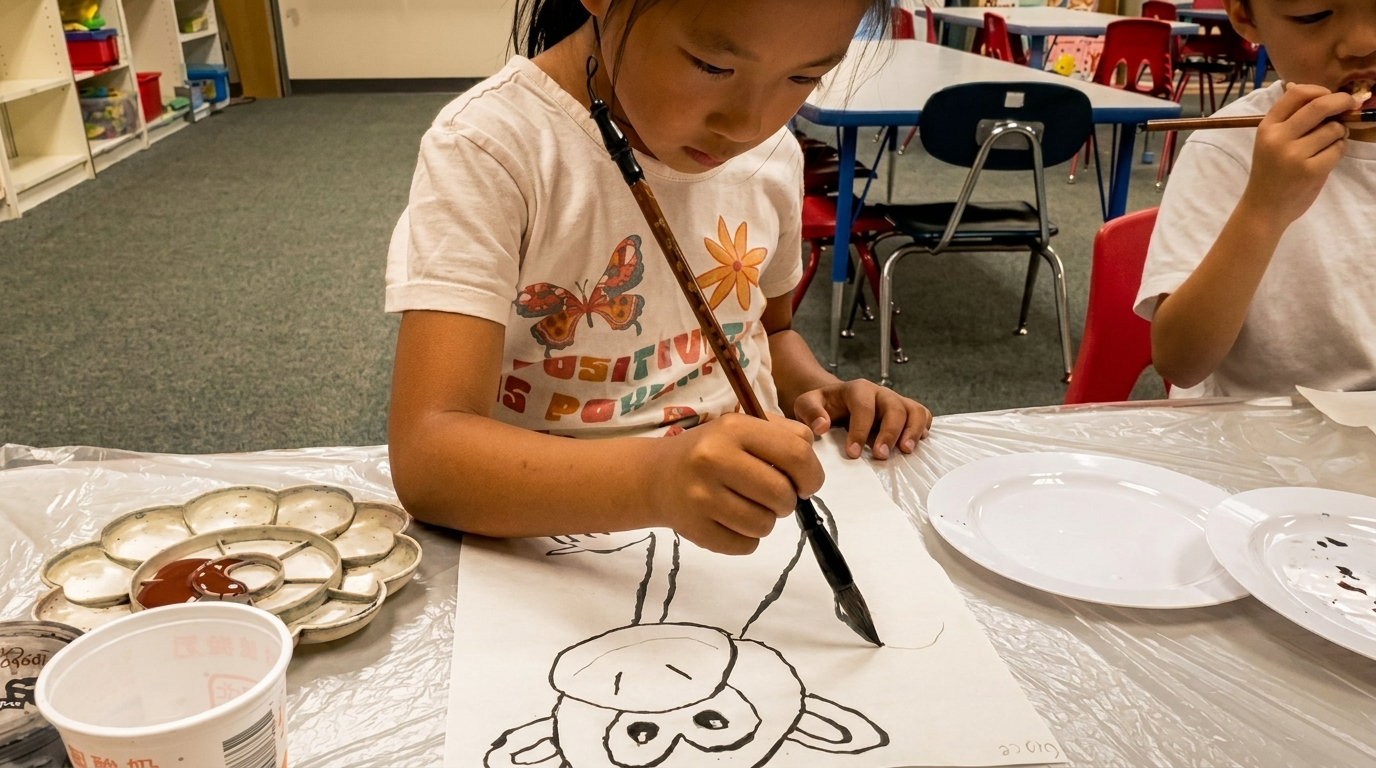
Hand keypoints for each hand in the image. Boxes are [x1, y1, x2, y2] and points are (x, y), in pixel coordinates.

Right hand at [650, 413, 823, 555]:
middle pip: (782, 494)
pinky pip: (745, 546)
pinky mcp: (695, 529)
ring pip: (765, 525)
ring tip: (748, 507)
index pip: (796, 454)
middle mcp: (714, 459)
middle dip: (788, 501)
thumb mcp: (743, 427)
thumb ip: (784, 435)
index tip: (806, 484)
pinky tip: (731, 521)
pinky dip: (746, 539)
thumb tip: (811, 462)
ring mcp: (702, 496)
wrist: (657, 475)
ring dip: (766, 520)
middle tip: (774, 497)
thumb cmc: (711, 450)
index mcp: (734, 429)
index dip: (812, 474)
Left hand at [792, 379, 932, 459]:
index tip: (853, 453)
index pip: (863, 407)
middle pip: (894, 407)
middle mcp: (880, 393)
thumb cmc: (823, 406)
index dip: (860, 430)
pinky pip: (922, 415)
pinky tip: (916, 444)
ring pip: (913, 410)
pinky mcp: (906, 411)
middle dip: (889, 432)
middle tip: (881, 456)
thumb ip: (810, 412)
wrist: (835, 402)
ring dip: (912, 431)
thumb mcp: (807, 404)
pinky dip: (923, 428)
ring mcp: (895, 401)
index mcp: (857, 389)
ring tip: (906, 451)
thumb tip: (821, 426)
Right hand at [1244, 83, 1358, 225]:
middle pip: (1319, 106)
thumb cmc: (1270, 172)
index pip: (1296, 94)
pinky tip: (1327, 158)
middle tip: (1351, 104)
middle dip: (1342, 101)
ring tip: (1329, 143)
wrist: (1264, 208)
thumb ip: (1288, 118)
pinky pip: (1338, 149)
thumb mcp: (1270, 141)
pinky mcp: (1311, 170)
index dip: (1319, 90)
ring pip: (1334, 129)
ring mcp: (1294, 155)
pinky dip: (1339, 150)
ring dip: (1340, 132)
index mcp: (1267, 127)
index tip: (1330, 95)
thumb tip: (1304, 88)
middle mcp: (1278, 138)